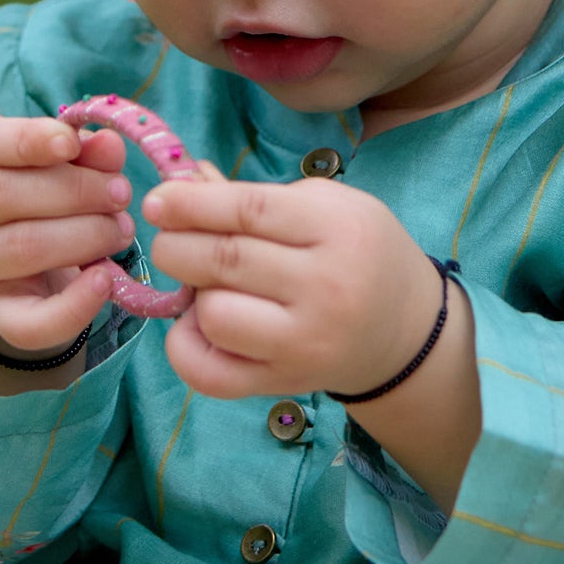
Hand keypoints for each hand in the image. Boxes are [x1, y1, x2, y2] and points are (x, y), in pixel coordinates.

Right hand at [0, 113, 133, 358]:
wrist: (15, 256)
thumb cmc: (33, 188)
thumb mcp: (50, 160)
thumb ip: (80, 150)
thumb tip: (109, 146)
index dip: (28, 140)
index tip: (71, 143)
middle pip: (4, 195)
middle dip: (76, 191)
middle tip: (121, 193)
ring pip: (22, 248)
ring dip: (86, 235)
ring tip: (121, 228)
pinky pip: (28, 323)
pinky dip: (73, 305)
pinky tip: (104, 280)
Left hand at [139, 173, 443, 402]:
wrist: (406, 329)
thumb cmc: (358, 251)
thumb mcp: (326, 204)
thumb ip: (255, 196)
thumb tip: (183, 180)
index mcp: (337, 229)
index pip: (248, 210)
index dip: (190, 203)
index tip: (157, 201)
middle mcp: (326, 287)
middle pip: (223, 260)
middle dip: (176, 244)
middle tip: (169, 238)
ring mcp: (306, 342)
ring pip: (214, 315)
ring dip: (191, 294)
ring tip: (204, 283)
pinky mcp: (286, 382)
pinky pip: (212, 372)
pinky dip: (186, 347)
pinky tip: (197, 324)